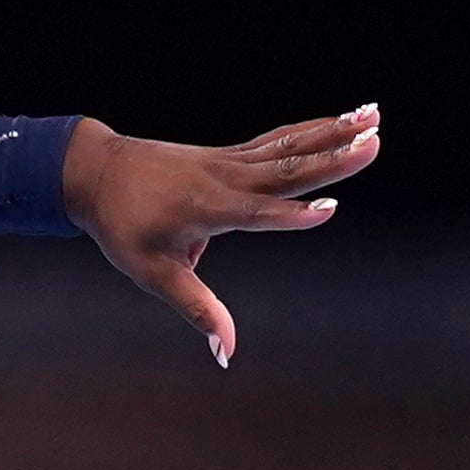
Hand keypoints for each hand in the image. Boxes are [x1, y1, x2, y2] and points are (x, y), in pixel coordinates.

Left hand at [60, 103, 380, 367]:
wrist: (95, 172)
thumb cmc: (123, 227)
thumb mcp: (152, 274)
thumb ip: (196, 309)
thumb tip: (226, 354)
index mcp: (206, 208)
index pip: (255, 213)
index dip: (290, 215)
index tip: (330, 207)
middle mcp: (224, 179)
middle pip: (285, 169)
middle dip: (332, 158)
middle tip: (375, 142)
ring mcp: (228, 162)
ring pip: (288, 147)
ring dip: (333, 132)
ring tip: (374, 115)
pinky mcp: (230, 156)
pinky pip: (277, 141)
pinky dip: (311, 129)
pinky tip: (342, 120)